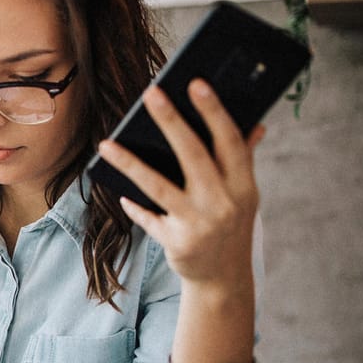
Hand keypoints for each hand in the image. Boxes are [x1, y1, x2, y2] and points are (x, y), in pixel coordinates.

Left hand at [96, 80, 262, 288]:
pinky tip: (120, 195)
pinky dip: (134, 206)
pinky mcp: (176, 242)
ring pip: (158, 186)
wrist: (224, 278)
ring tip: (106, 144)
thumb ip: (243, 160)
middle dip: (171, 121)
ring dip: (130, 163)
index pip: (230, 141)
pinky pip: (148, 218)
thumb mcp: (243, 195)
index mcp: (243, 185)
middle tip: (151, 93)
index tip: (196, 84)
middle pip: (193, 155)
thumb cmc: (229, 224)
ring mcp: (199, 224)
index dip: (214, 112)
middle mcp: (223, 202)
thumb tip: (255, 124)